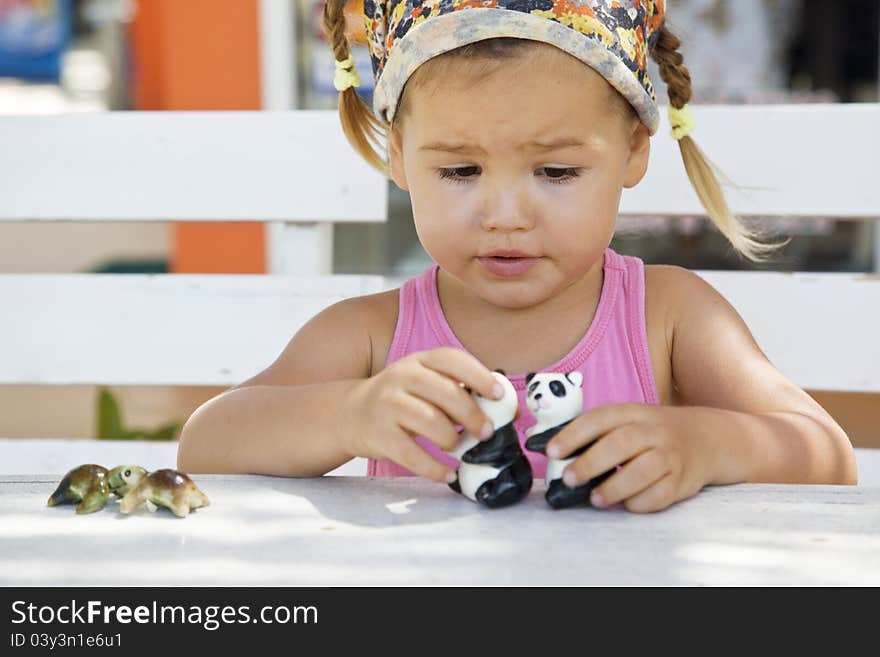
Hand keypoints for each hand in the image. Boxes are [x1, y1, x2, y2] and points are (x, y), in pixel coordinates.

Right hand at [341, 347, 502, 482]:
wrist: (350, 414)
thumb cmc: (403, 400)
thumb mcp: (426, 385)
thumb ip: (462, 392)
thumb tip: (510, 411)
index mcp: (419, 361)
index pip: (452, 360)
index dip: (479, 376)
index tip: (498, 396)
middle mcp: (401, 377)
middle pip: (445, 393)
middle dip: (472, 415)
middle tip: (487, 432)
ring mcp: (387, 405)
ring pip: (430, 422)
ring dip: (453, 440)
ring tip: (459, 448)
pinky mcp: (378, 435)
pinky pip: (412, 455)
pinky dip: (435, 468)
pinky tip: (449, 474)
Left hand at [546, 404, 712, 512]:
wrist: (705, 438)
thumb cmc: (651, 432)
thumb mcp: (627, 420)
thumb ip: (594, 432)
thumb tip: (545, 446)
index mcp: (633, 412)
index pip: (600, 418)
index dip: (574, 434)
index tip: (552, 451)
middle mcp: (653, 430)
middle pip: (621, 444)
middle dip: (590, 462)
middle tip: (568, 478)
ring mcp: (671, 455)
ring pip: (644, 471)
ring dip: (615, 487)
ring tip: (594, 499)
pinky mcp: (683, 480)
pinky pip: (661, 494)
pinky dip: (640, 502)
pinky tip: (626, 504)